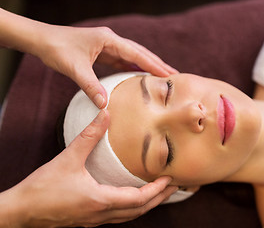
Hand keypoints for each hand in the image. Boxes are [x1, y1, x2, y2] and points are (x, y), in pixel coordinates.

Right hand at [0, 110, 176, 226]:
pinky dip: (133, 207)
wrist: (20, 212)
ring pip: (130, 216)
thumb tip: (105, 113)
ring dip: (147, 204)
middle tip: (175, 186)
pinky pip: (119, 216)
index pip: (138, 199)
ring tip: (160, 192)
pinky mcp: (89, 220)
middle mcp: (102, 215)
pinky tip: (133, 198)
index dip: (157, 190)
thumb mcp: (68, 158)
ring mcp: (95, 220)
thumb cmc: (42, 189)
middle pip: (139, 211)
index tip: (170, 178)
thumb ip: (89, 135)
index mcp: (101, 201)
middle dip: (159, 198)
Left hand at [35, 25, 177, 108]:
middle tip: (175, 75)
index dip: (154, 64)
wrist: (42, 40)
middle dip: (157, 64)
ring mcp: (108, 45)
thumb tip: (105, 105)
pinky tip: (140, 75)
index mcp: (109, 40)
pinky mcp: (103, 51)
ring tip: (163, 76)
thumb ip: (91, 86)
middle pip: (140, 53)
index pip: (137, 53)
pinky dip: (134, 68)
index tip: (170, 74)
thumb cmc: (57, 49)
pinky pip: (123, 60)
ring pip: (133, 56)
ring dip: (147, 66)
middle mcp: (111, 40)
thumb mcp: (75, 69)